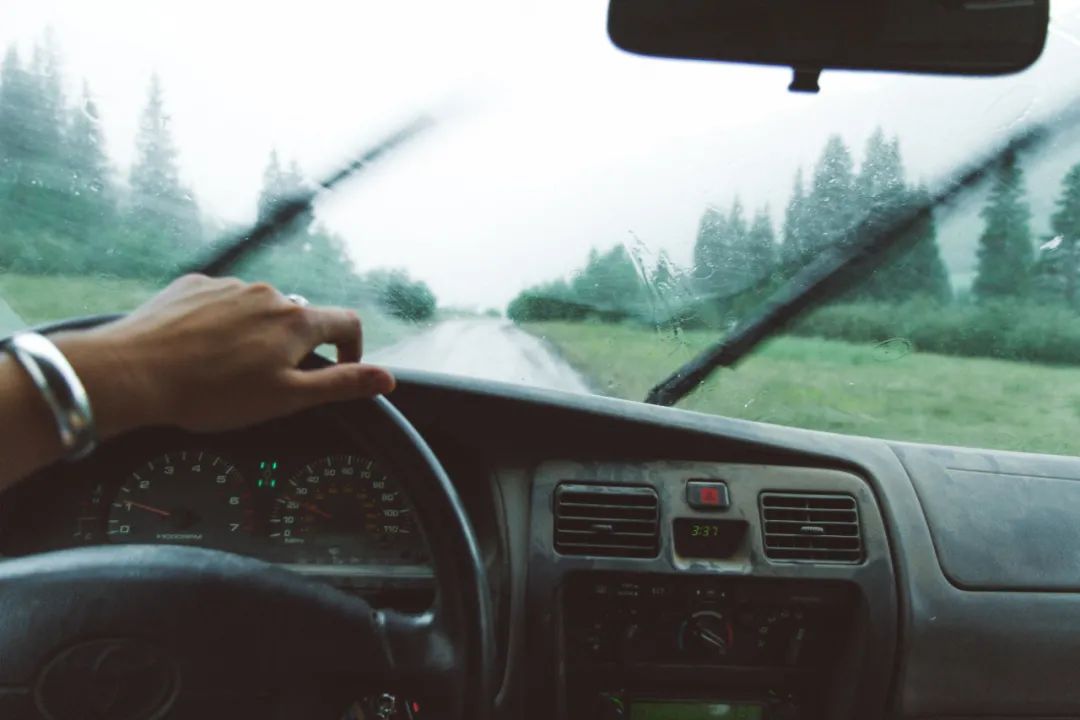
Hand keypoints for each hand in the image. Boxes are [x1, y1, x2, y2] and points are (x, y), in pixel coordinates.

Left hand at [54, 275, 394, 435]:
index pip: (347, 323)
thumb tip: (387, 378)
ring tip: (227, 368)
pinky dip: (222, 323)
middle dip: (294, 347)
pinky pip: (223, 301)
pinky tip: (200, 350)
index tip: (338, 371)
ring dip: (257, 334)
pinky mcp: (194, 285)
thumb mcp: (286, 398)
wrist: (133, 372)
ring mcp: (229, 285)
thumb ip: (340, 384)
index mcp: (296, 322)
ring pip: (259, 309)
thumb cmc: (210, 393)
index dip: (352, 350)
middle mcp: (268, 293)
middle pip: (300, 317)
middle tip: (268, 382)